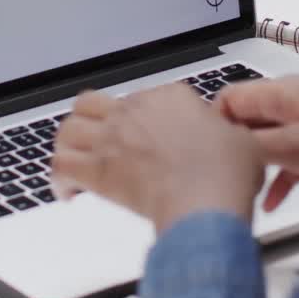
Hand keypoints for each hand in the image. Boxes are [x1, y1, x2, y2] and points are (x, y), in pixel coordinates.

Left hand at [51, 84, 264, 233]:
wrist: (206, 201)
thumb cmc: (225, 174)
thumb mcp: (240, 138)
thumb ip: (224, 131)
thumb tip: (225, 136)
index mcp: (170, 96)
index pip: (141, 97)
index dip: (139, 116)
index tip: (143, 135)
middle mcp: (136, 111)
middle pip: (93, 103)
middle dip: (89, 120)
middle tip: (92, 137)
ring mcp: (114, 138)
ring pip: (68, 128)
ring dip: (67, 144)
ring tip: (72, 158)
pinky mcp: (99, 170)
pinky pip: (61, 167)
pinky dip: (58, 179)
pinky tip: (66, 191)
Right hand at [215, 76, 298, 210]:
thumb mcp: (294, 147)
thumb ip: (254, 143)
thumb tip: (225, 143)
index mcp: (288, 90)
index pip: (233, 95)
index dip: (216, 121)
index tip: (207, 146)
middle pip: (250, 116)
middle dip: (235, 142)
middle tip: (222, 168)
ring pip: (268, 138)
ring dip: (256, 161)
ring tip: (243, 183)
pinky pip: (289, 154)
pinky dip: (278, 174)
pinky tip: (272, 199)